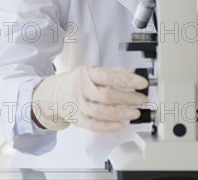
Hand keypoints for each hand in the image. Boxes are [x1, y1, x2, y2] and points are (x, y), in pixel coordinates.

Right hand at [31, 66, 147, 131]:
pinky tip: (121, 125)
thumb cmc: (77, 82)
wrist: (54, 94)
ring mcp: (79, 105)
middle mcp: (82, 89)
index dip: (127, 80)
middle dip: (128, 98)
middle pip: (107, 96)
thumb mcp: (92, 71)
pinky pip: (94, 125)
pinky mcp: (78, 119)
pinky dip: (108, 126)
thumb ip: (112, 73)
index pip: (109, 76)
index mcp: (87, 74)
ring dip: (121, 113)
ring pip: (101, 112)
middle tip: (142, 100)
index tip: (142, 83)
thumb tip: (133, 74)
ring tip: (135, 113)